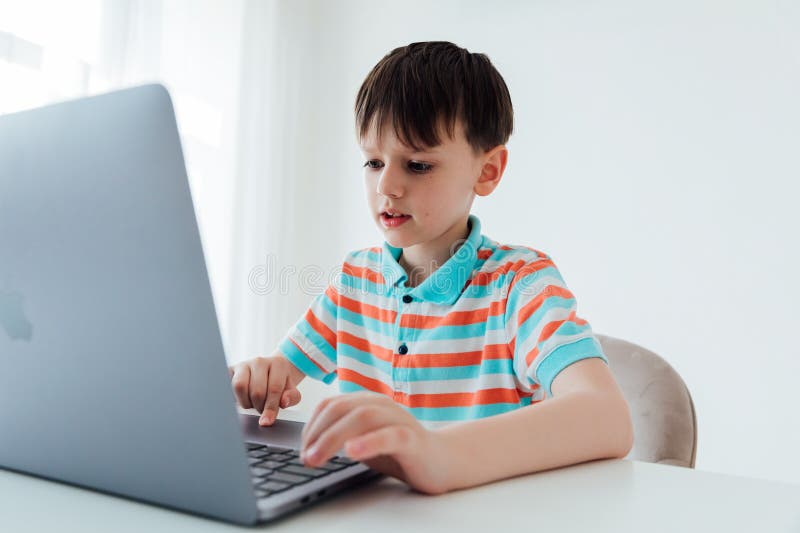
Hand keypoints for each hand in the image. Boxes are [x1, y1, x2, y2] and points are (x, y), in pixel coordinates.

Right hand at [228, 354, 305, 425]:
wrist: (271, 371)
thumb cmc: (281, 383)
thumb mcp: (291, 390)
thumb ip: (292, 397)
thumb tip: (283, 402)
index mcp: (278, 364)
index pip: (274, 388)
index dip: (270, 407)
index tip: (267, 422)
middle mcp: (260, 361)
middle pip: (256, 391)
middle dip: (259, 406)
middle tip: (261, 409)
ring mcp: (244, 364)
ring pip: (239, 386)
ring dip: (245, 402)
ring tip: (252, 403)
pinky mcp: (231, 370)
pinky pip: (228, 385)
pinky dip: (233, 397)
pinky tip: (241, 399)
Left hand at [299, 392, 450, 494]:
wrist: (444, 460)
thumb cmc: (400, 450)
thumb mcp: (364, 441)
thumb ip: (341, 438)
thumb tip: (308, 447)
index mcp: (368, 402)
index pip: (331, 405)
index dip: (311, 426)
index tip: (301, 448)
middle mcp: (382, 405)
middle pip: (342, 409)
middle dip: (318, 433)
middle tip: (305, 457)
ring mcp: (399, 419)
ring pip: (363, 417)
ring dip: (334, 438)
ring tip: (318, 456)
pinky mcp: (413, 439)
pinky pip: (390, 436)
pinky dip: (369, 442)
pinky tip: (353, 451)